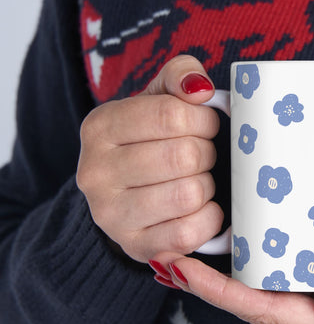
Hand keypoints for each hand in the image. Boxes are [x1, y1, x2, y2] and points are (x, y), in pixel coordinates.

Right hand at [76, 55, 222, 261]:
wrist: (126, 196)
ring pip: (189, 194)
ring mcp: (111, 215)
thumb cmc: (150, 142)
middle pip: (184, 156)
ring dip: (206, 186)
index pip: (172, 115)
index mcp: (100, 127)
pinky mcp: (135, 246)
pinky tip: (201, 209)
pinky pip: (189, 233)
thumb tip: (200, 88)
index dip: (204, 120)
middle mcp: (95, 172)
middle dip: (206, 153)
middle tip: (202, 156)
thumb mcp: (158, 99)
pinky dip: (209, 219)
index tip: (205, 126)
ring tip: (197, 181)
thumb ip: (180, 77)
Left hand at [155, 240, 313, 323]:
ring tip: (194, 249)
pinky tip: (248, 245)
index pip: (266, 314)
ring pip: (268, 294)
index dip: (220, 293)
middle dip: (209, 285)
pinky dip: (261, 265)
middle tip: (170, 254)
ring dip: (229, 276)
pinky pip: (291, 277)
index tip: (180, 267)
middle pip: (256, 306)